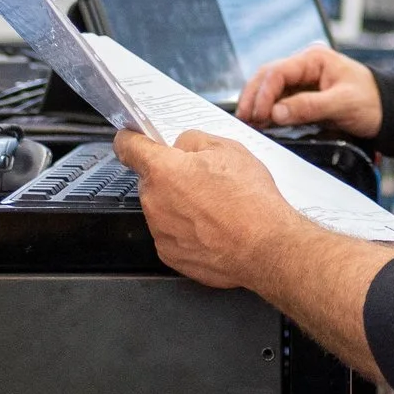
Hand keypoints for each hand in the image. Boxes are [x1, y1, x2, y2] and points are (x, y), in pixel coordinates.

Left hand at [115, 129, 295, 289]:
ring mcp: (159, 231)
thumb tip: (182, 146)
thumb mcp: (229, 149)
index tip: (132, 139)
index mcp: (164, 170)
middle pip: (150, 180)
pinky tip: (212, 228)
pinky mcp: (169, 254)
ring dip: (179, 204)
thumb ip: (194, 140)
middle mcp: (154, 201)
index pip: (128, 147)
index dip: (130, 139)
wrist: (265, 248)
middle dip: (171, 176)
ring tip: (215, 208)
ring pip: (161, 207)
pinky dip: (186, 229)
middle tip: (203, 180)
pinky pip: (170, 233)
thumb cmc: (250, 200)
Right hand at [240, 43, 382, 137]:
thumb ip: (309, 107)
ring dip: (257, 105)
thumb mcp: (342, 104)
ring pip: (269, 89)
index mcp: (315, 59)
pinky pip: (279, 101)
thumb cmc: (371, 101)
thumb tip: (276, 113)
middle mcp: (305, 66)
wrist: (388, 110)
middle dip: (253, 97)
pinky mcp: (303, 96)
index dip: (264, 93)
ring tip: (249, 124)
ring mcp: (302, 81)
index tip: (258, 114)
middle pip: (267, 77)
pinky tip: (262, 124)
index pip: (278, 71)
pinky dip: (268, 112)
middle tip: (245, 120)